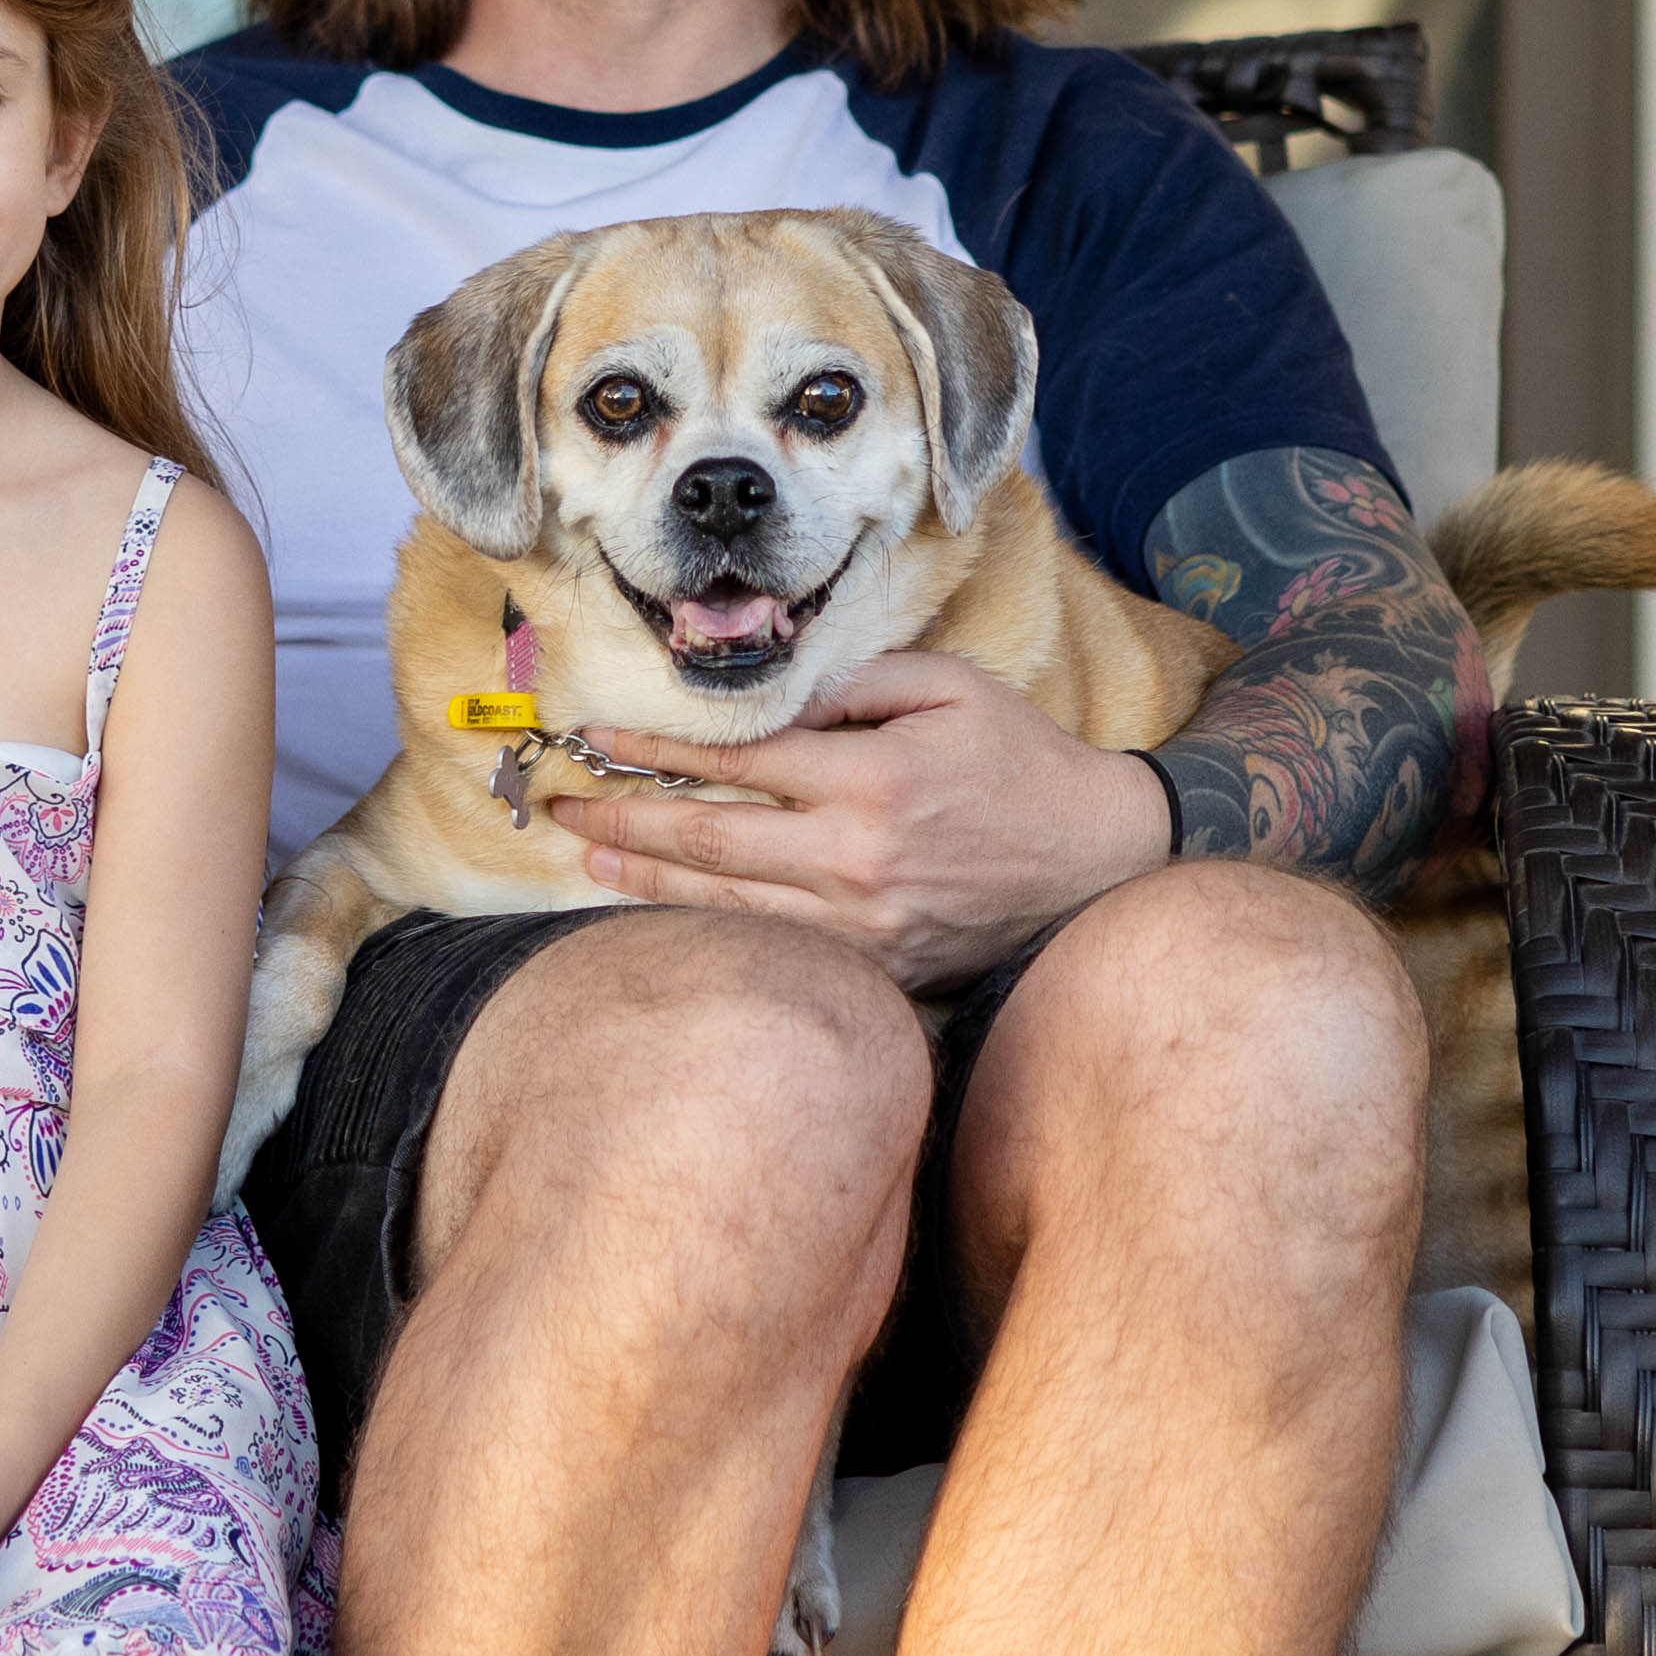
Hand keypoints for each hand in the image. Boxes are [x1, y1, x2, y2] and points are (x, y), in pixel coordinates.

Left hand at [569, 655, 1178, 989]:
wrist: (1100, 861)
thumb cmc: (1021, 761)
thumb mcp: (948, 689)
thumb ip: (853, 684)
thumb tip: (766, 693)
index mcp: (873, 781)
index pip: (735, 762)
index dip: (655, 749)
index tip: (594, 736)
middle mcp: (857, 860)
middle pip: (708, 843)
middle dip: (621, 820)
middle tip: (555, 806)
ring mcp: (864, 926)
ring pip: (726, 907)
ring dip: (643, 882)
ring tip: (584, 857)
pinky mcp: (878, 970)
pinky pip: (774, 949)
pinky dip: (709, 931)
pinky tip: (662, 914)